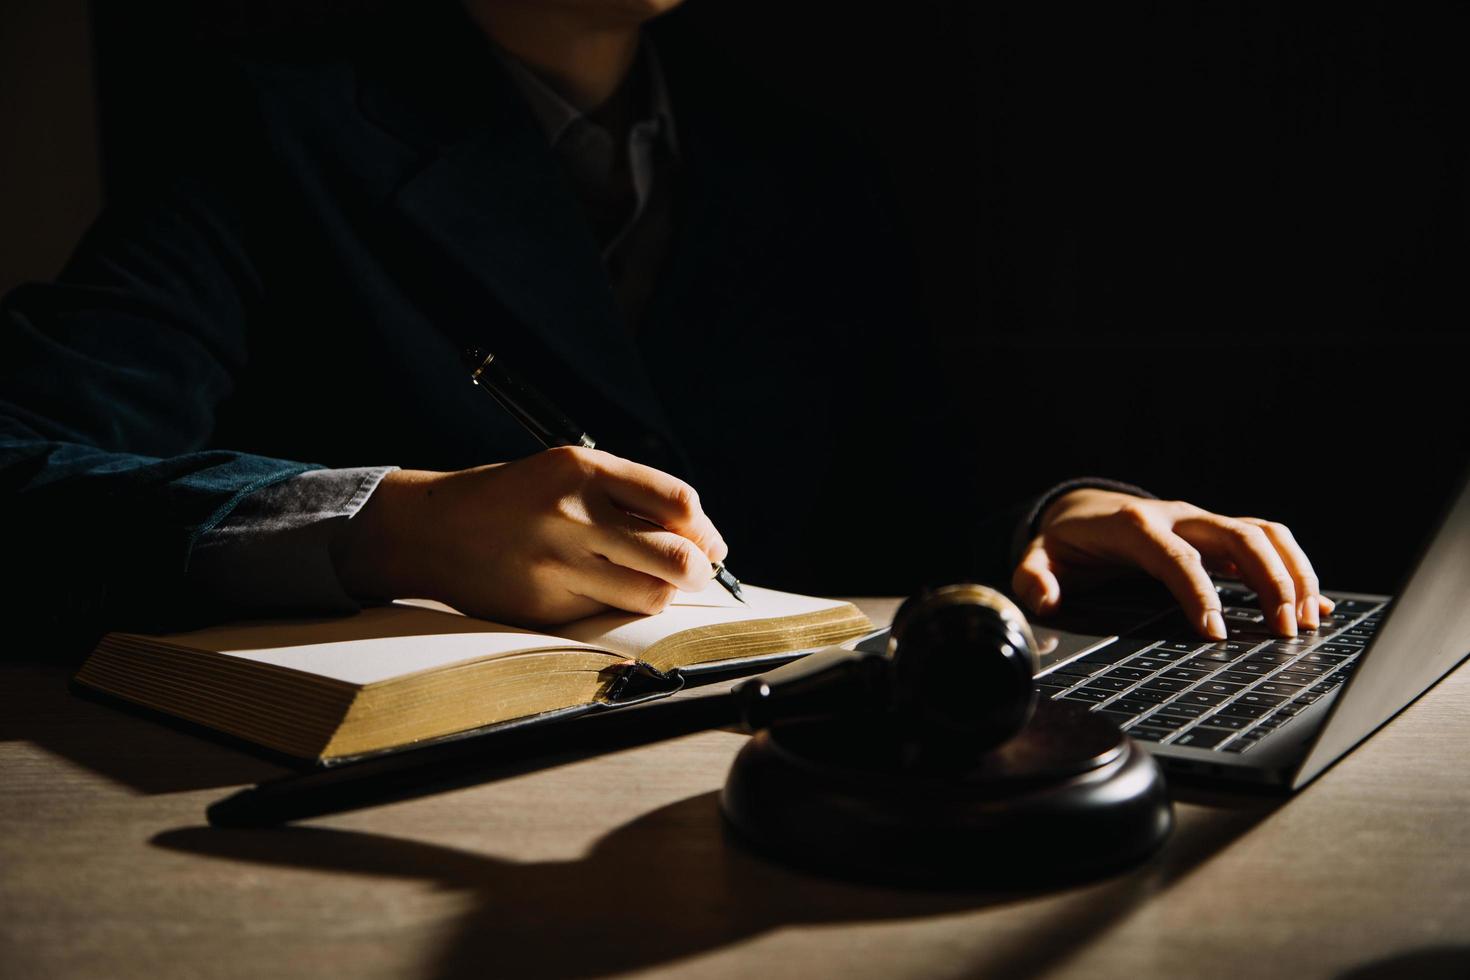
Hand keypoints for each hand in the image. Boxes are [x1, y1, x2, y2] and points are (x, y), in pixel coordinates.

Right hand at [331, 447, 727, 625]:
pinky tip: (597, 589)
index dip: (705, 530)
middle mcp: (574, 516)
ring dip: (663, 592)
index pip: (679, 503)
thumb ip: (632, 496)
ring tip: (647, 580)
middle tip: (696, 571)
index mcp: (583, 469)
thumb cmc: (516, 497)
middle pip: (677, 558)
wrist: (434, 530)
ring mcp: (559, 566)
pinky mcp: (546, 607)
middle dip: (700, 570)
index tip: (709, 542)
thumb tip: (703, 539)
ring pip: (651, 595)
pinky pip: (609, 614)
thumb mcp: (570, 472)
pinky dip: (618, 606)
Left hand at [1011, 489, 1333, 639]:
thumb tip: (1044, 601)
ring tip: (1306, 621)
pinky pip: (1268, 543)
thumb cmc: (1066, 542)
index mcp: (1135, 526)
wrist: (1083, 511)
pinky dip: (1297, 569)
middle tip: (1285, 631)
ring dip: (1292, 573)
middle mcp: (1178, 517)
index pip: (1176, 556)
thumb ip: (1035, 579)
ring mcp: (1203, 523)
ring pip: (1263, 534)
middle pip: (1238, 536)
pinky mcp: (1219, 535)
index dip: (1199, 591)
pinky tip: (1317, 605)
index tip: (1216, 632)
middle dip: (1269, 580)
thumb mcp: (1040, 558)